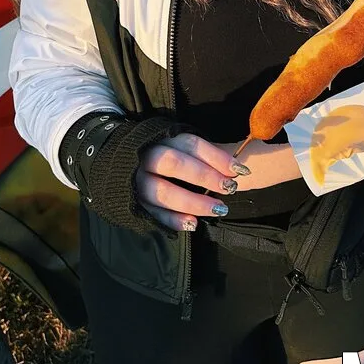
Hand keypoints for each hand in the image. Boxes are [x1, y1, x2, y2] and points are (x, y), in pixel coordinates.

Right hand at [135, 132, 249, 231]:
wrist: (124, 167)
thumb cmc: (167, 158)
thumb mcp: (182, 149)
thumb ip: (205, 158)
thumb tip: (237, 170)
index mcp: (163, 139)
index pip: (190, 144)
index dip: (216, 156)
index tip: (239, 170)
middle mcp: (148, 157)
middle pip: (174, 163)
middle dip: (204, 176)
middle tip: (230, 187)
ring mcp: (138, 180)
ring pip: (163, 191)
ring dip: (193, 202)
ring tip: (219, 209)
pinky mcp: (135, 203)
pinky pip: (154, 213)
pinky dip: (174, 220)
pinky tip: (193, 224)